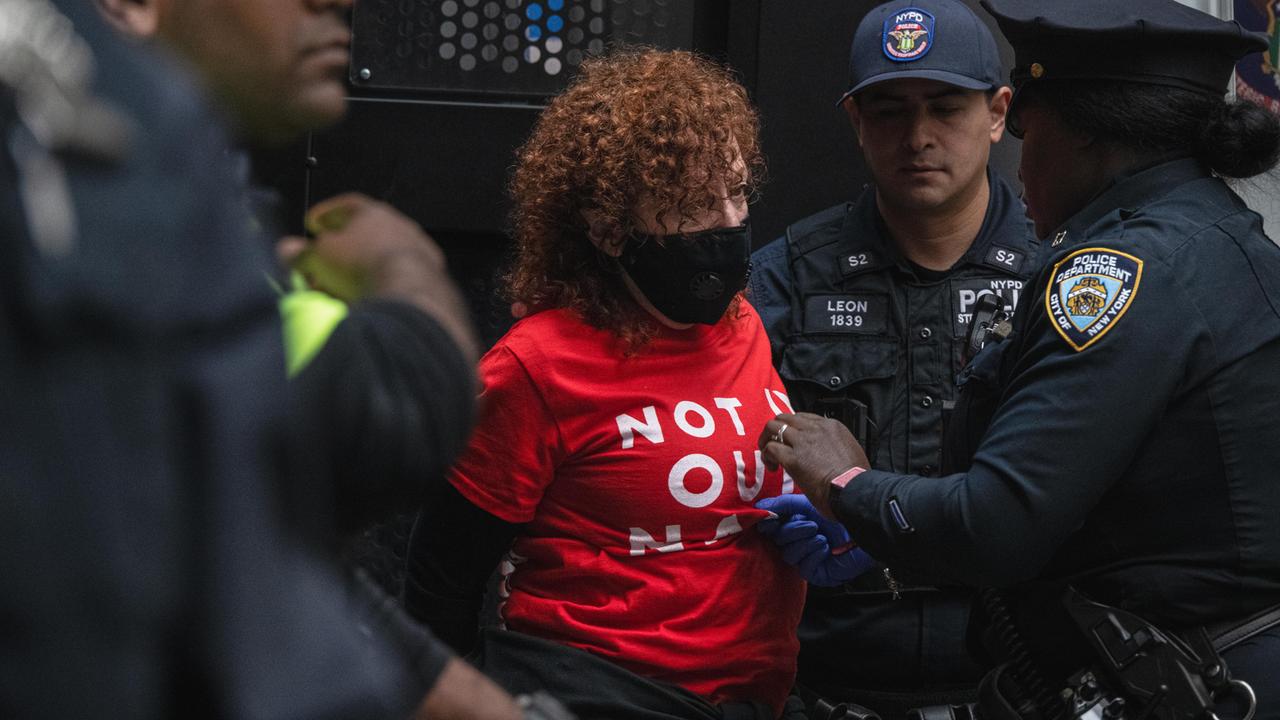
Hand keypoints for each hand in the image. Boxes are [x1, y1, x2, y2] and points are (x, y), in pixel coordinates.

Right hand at [277, 193, 477, 362]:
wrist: (409, 295)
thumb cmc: (362, 266)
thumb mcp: (319, 257)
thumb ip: (302, 252)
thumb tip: (287, 250)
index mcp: (374, 212)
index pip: (347, 205)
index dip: (326, 214)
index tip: (313, 224)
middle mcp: (401, 227)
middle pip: (365, 235)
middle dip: (339, 251)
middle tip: (320, 265)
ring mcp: (419, 252)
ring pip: (382, 259)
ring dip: (359, 272)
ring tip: (338, 290)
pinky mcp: (430, 279)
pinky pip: (398, 280)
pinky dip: (380, 288)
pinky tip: (367, 302)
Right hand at [756, 494, 875, 586]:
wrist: (862, 525)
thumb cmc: (838, 513)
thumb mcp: (807, 503)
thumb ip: (782, 505)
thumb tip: (759, 508)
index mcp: (796, 525)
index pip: (774, 530)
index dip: (771, 525)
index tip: (771, 520)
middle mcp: (800, 542)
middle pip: (779, 542)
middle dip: (793, 531)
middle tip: (811, 525)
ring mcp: (808, 559)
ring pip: (789, 555)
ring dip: (804, 543)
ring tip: (821, 536)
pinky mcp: (818, 574)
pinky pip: (804, 569)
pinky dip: (813, 555)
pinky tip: (825, 548)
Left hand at [758, 413, 868, 518]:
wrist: (854, 491)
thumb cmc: (856, 479)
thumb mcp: (850, 452)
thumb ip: (835, 447)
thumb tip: (827, 456)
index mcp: (832, 426)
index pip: (804, 418)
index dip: (793, 429)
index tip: (792, 441)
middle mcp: (815, 429)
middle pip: (785, 418)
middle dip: (776, 431)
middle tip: (775, 445)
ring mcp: (803, 442)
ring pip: (773, 427)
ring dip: (767, 440)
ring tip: (769, 455)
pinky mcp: (793, 458)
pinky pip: (770, 448)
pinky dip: (767, 456)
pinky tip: (772, 467)